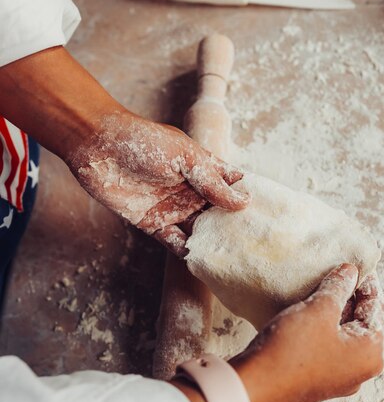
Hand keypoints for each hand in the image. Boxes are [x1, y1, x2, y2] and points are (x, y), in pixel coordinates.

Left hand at [67, 111, 247, 256]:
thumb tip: (244, 202)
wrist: (98, 147)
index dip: (247, 199)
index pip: (231, 186)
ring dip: (210, 242)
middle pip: (218, 214)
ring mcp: (172, 208)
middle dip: (232, 228)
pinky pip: (173, 241)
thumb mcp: (186, 158)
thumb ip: (213, 182)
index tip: (267, 217)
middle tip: (252, 246)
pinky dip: (185, 251)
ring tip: (229, 257)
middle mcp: (191, 191)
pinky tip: (198, 259)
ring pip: (198, 231)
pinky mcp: (152, 223)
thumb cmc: (144, 142)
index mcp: (202, 170)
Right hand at [231, 263, 383, 401]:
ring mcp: (337, 379)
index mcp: (371, 354)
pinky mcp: (316, 380)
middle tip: (334, 272)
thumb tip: (350, 273)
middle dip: (347, 297)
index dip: (365, 282)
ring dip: (331, 312)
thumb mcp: (319, 310)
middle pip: (360, 323)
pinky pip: (325, 347)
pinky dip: (319, 329)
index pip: (375, 308)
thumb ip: (338, 287)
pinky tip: (305, 313)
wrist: (254, 386)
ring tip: (317, 289)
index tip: (355, 263)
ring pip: (340, 335)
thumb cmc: (292, 349)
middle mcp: (359, 370)